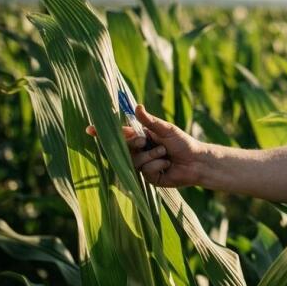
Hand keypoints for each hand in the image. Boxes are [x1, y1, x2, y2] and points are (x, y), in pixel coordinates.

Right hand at [85, 105, 202, 187]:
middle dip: (134, 143)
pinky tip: (167, 165)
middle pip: (124, 148)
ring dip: (152, 155)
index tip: (90, 129)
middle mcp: (138, 152)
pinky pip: (145, 171)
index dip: (103, 133)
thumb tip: (137, 106)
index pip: (119, 135)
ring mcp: (142, 166)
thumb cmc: (183, 142)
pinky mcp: (148, 178)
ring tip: (164, 153)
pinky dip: (158, 165)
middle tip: (144, 141)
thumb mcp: (166, 129)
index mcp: (141, 137)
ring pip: (134, 160)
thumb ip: (150, 121)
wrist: (196, 161)